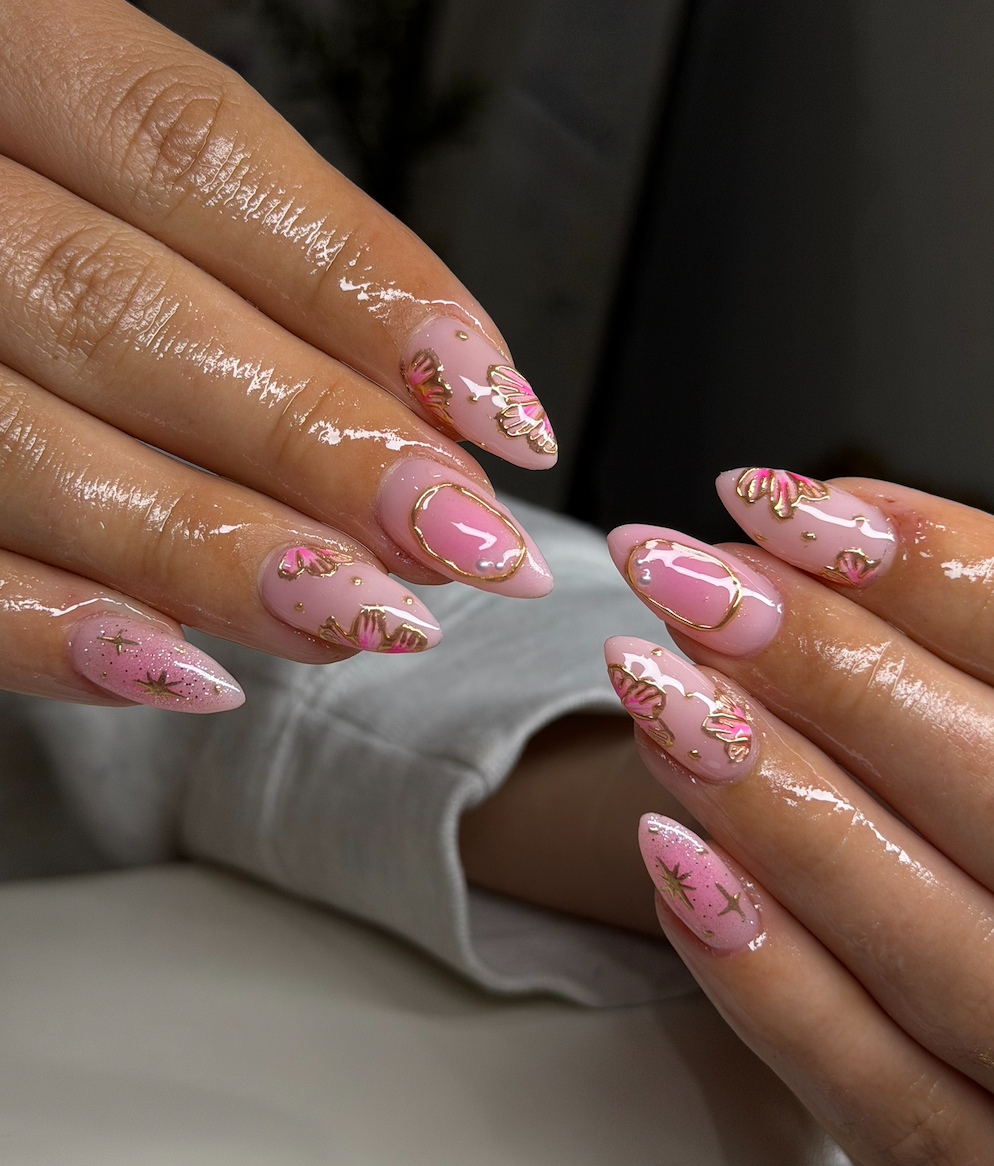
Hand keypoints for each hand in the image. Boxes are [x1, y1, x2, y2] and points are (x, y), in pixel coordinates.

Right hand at [0, 0, 555, 711]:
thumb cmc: (26, 204)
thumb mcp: (113, 165)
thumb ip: (252, 263)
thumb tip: (435, 410)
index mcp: (0, 54)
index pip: (196, 155)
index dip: (363, 289)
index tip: (499, 408)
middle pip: (119, 313)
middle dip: (311, 444)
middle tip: (463, 543)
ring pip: (17, 444)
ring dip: (212, 554)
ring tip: (365, 618)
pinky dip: (48, 630)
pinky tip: (184, 673)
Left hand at [604, 469, 993, 1161]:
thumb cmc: (977, 805)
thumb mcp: (986, 705)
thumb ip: (941, 634)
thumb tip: (802, 524)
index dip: (927, 566)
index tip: (772, 501)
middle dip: (829, 667)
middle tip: (681, 578)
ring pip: (926, 937)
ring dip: (775, 798)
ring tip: (651, 686)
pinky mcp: (962, 1158)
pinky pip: (868, 1085)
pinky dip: (764, 973)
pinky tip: (668, 852)